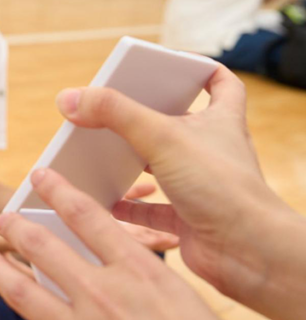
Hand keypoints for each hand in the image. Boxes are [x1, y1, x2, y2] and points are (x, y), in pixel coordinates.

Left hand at [0, 169, 244, 319]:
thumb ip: (161, 286)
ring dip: (1, 272)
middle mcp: (106, 295)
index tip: (40, 176)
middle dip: (19, 229)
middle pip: (46, 248)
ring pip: (26, 292)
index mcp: (142, 273)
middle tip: (3, 217)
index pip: (89, 217)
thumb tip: (149, 280)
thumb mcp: (193, 306)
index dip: (59, 192)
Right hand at [54, 67, 291, 306]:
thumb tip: (69, 98)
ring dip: (133, 161)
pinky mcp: (190, 218)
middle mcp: (213, 151)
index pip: (220, 84)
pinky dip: (130, 206)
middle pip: (179, 123)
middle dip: (147, 116)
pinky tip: (106, 200)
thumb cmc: (223, 188)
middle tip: (114, 108)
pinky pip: (154, 210)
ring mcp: (201, 186)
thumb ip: (113, 113)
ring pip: (163, 167)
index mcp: (220, 121)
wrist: (249, 254)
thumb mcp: (162, 136)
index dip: (198, 69)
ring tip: (102, 152)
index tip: (168, 65)